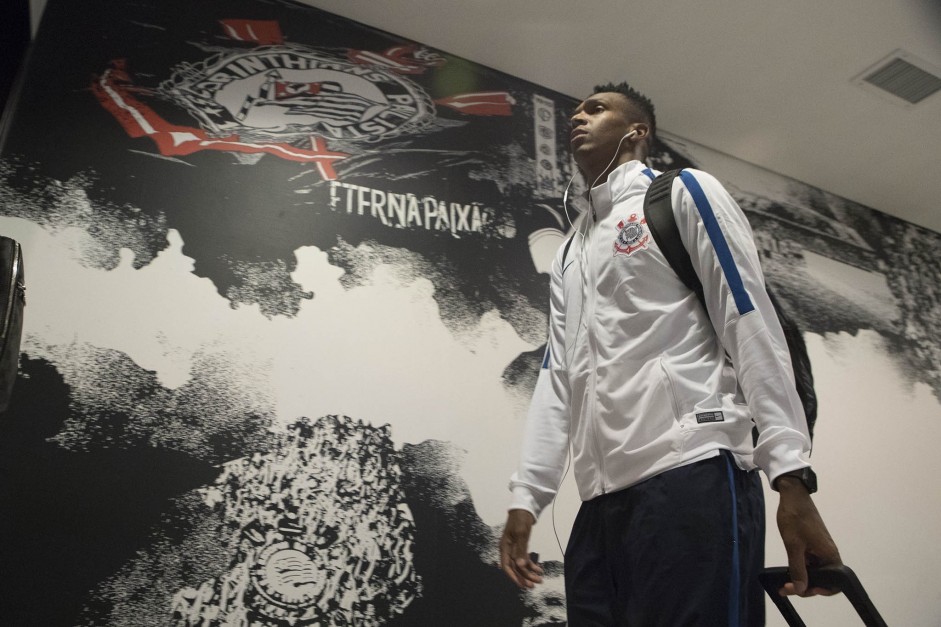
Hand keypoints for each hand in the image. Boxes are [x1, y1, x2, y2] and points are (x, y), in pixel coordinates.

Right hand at [499, 509, 543, 587]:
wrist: (524, 508)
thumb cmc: (520, 519)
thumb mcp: (521, 533)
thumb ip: (520, 550)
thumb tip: (520, 566)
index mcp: (504, 547)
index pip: (506, 566)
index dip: (513, 577)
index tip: (522, 585)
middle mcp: (508, 550)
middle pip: (515, 567)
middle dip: (524, 577)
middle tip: (534, 585)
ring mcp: (514, 549)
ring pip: (521, 565)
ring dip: (529, 573)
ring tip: (540, 579)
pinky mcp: (521, 546)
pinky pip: (525, 559)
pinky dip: (532, 565)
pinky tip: (539, 570)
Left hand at [775, 477, 841, 596]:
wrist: (793, 495)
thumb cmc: (795, 518)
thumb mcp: (793, 545)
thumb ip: (797, 569)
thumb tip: (801, 589)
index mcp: (829, 555)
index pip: (834, 583)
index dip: (821, 591)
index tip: (803, 591)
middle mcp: (828, 554)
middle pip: (823, 579)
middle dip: (806, 586)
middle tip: (786, 588)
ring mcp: (820, 549)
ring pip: (815, 571)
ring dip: (801, 578)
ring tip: (784, 583)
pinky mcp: (813, 545)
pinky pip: (809, 562)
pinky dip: (800, 568)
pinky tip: (788, 571)